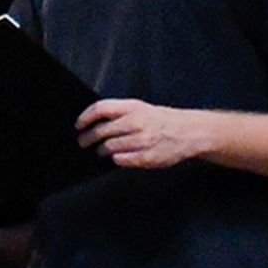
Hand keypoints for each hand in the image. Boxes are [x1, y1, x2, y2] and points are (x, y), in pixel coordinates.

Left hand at [74, 97, 208, 168]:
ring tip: (101, 150)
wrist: (189, 132)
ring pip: (109, 147)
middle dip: (88, 138)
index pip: (101, 109)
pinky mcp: (146, 157)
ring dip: (101, 150)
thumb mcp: (141, 108)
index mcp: (133, 107)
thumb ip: (120, 113)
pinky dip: (116, 159)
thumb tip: (96, 120)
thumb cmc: (162, 120)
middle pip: (101, 131)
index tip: (79, 125)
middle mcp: (136, 122)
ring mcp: (141, 141)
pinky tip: (117, 157)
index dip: (86, 117)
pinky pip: (121, 160)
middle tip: (84, 142)